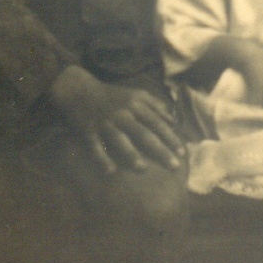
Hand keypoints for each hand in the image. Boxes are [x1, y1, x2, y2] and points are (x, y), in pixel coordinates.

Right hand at [47, 65, 184, 173]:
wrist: (80, 90)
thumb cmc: (112, 96)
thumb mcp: (136, 94)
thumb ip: (155, 105)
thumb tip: (174, 119)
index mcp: (135, 104)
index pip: (157, 123)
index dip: (170, 138)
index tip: (182, 153)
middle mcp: (121, 113)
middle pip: (143, 133)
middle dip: (159, 150)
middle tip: (173, 166)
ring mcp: (104, 122)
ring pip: (120, 140)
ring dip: (132, 154)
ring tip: (144, 168)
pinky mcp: (88, 131)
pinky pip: (96, 147)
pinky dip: (102, 158)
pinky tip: (111, 171)